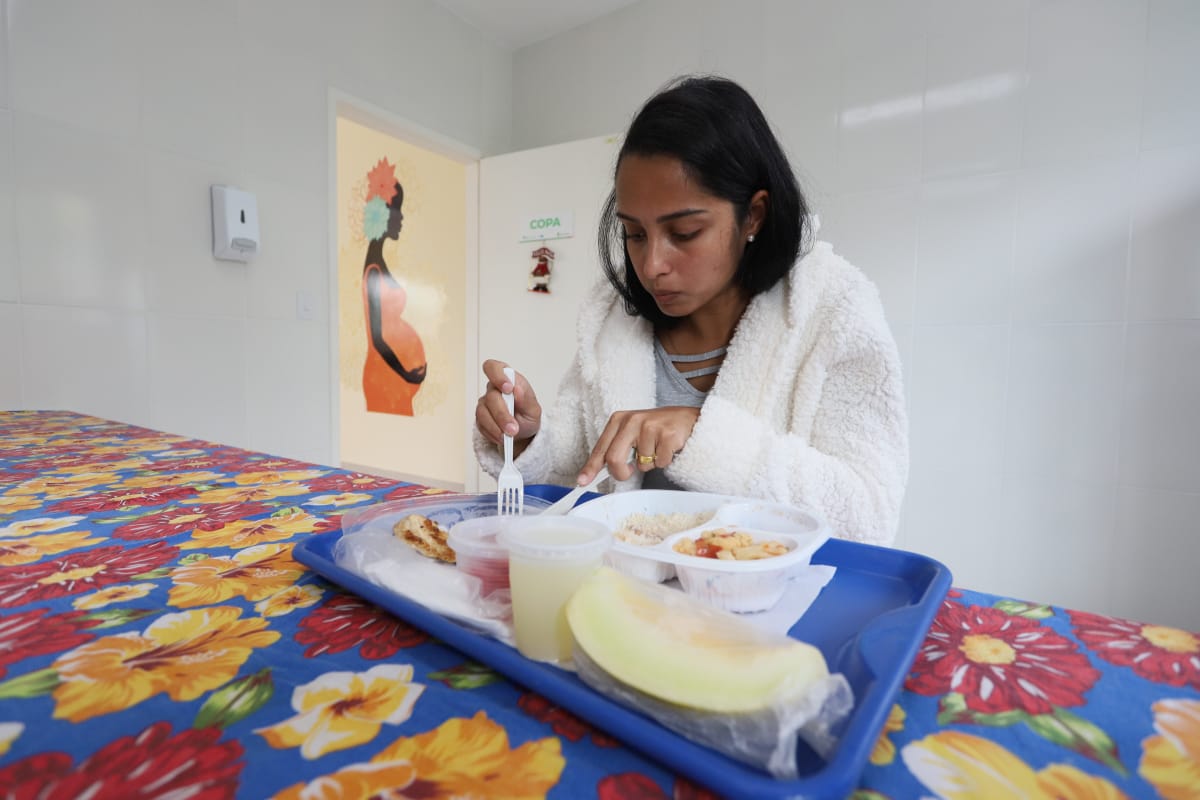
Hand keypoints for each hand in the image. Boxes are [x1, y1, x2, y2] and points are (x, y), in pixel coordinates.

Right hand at [475, 360, 541, 446]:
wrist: (523, 433)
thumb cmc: (528, 416)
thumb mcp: (534, 410)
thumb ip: (526, 399)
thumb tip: (517, 389)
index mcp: (507, 379)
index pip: (494, 367)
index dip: (497, 376)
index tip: (508, 389)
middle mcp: (493, 389)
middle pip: (491, 396)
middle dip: (502, 414)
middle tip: (513, 428)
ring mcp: (484, 404)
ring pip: (483, 412)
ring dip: (496, 426)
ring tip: (508, 436)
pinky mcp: (480, 418)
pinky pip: (481, 425)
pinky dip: (492, 433)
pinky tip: (501, 438)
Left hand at [578, 406, 699, 483]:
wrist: (689, 419)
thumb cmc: (658, 428)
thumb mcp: (633, 433)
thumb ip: (616, 448)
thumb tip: (598, 471)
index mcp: (619, 420)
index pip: (601, 448)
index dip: (591, 467)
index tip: (582, 481)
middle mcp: (632, 420)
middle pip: (614, 458)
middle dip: (621, 472)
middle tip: (629, 472)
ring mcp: (650, 427)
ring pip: (641, 464)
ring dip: (651, 463)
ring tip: (659, 448)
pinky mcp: (668, 435)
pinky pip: (660, 463)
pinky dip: (665, 461)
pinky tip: (669, 447)